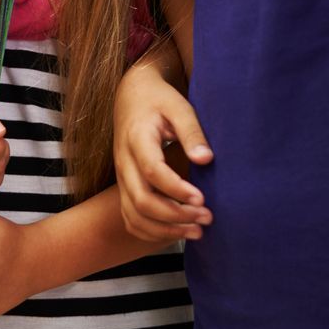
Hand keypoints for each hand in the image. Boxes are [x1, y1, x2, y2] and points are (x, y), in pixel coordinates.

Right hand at [113, 63, 211, 242]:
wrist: (132, 96)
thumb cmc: (159, 100)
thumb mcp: (179, 107)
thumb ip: (192, 132)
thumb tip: (206, 159)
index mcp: (137, 139)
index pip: (152, 171)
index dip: (176, 189)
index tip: (202, 198)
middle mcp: (124, 162)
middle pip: (142, 200)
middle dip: (176, 216)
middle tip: (207, 217)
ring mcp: (121, 178)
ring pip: (135, 215)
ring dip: (166, 230)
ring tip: (197, 231)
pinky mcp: (124, 187)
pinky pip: (131, 219)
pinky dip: (152, 232)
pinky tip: (177, 232)